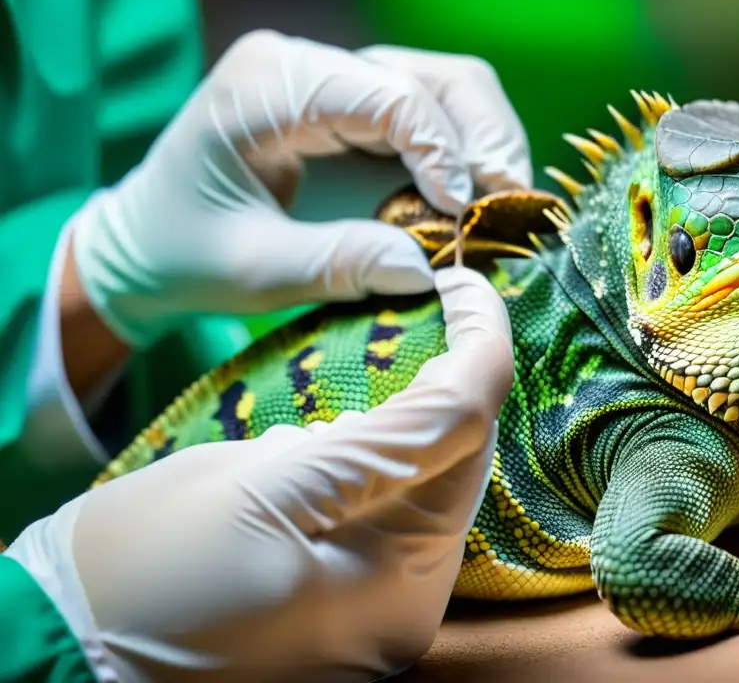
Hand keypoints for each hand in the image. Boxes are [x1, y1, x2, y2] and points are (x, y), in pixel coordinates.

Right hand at [6, 267, 513, 681]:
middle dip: (456, 379)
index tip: (463, 284)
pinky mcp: (352, 603)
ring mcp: (379, 610)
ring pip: (432, 484)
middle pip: (460, 460)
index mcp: (390, 581)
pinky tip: (360, 426)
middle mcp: (404, 605)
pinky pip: (394, 514)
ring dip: (424, 417)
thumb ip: (369, 443)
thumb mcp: (250, 488)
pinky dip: (387, 461)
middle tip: (437, 310)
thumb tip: (455, 384)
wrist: (67, 651)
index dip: (478, 347)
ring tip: (403, 353)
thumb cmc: (135, 573)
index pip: (465, 435)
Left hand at [70, 31, 531, 350]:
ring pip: (446, 88)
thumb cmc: (183, 254)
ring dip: (482, 145)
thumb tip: (430, 271)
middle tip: (501, 209)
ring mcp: (334, 80)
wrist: (145, 246)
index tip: (462, 216)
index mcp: (269, 83)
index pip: (386, 94)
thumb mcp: (252, 271)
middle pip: (432, 77)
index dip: (439, 151)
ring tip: (495, 207)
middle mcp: (307, 64)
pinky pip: (430, 114)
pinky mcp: (354, 108)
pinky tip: (468, 203)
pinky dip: (462, 155)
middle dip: (479, 141)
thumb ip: (338, 264)